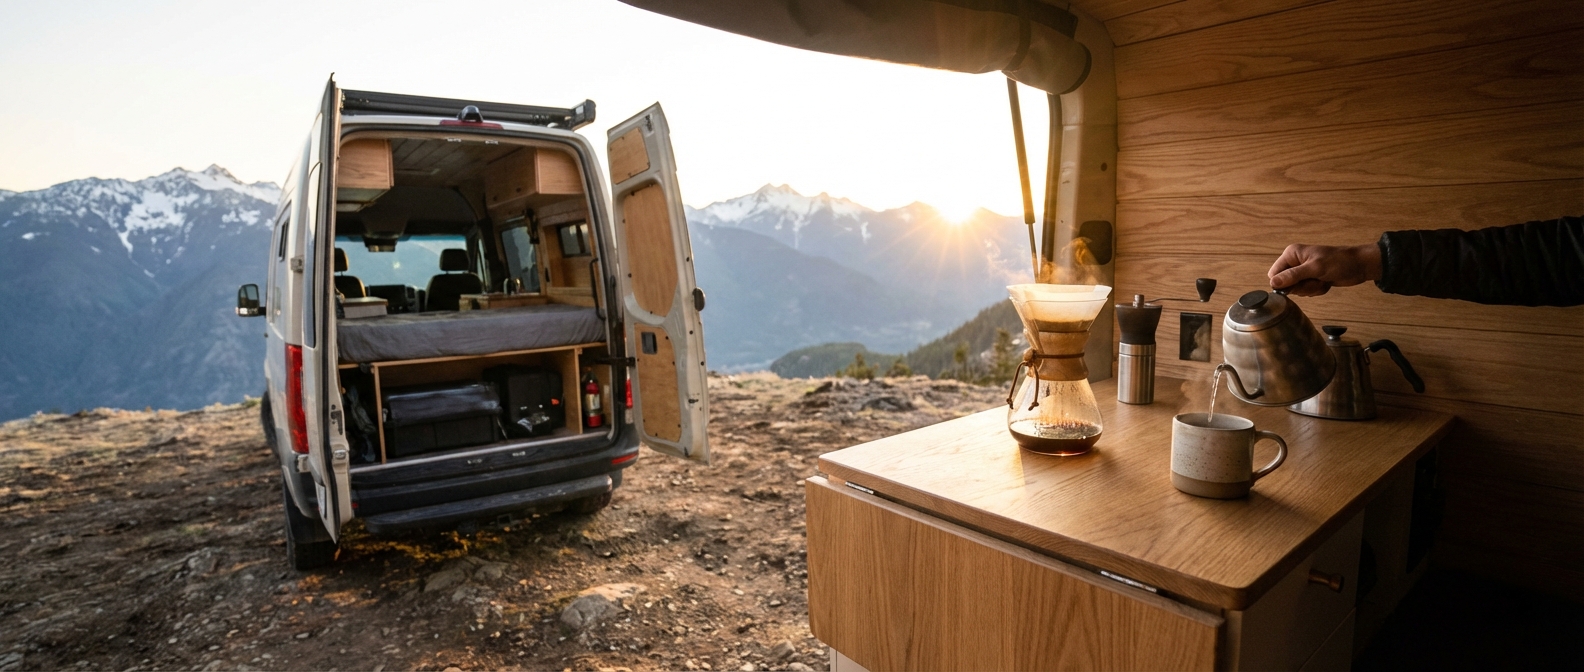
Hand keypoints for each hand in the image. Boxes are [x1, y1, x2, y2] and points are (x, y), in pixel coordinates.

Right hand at [1267, 243, 1381, 295]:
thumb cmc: (1339, 262)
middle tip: (1315, 280)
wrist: (1359, 266)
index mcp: (1291, 254)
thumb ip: (1293, 276)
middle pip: (1285, 284)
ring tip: (1322, 280)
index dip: (1284, 283)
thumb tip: (1273, 283)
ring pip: (1297, 290)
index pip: (1274, 274)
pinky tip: (1325, 283)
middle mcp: (1295, 262)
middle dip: (1302, 287)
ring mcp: (1303, 272)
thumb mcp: (1315, 268)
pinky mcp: (1311, 279)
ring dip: (1311, 289)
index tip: (1299, 283)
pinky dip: (1316, 290)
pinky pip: (1306, 291)